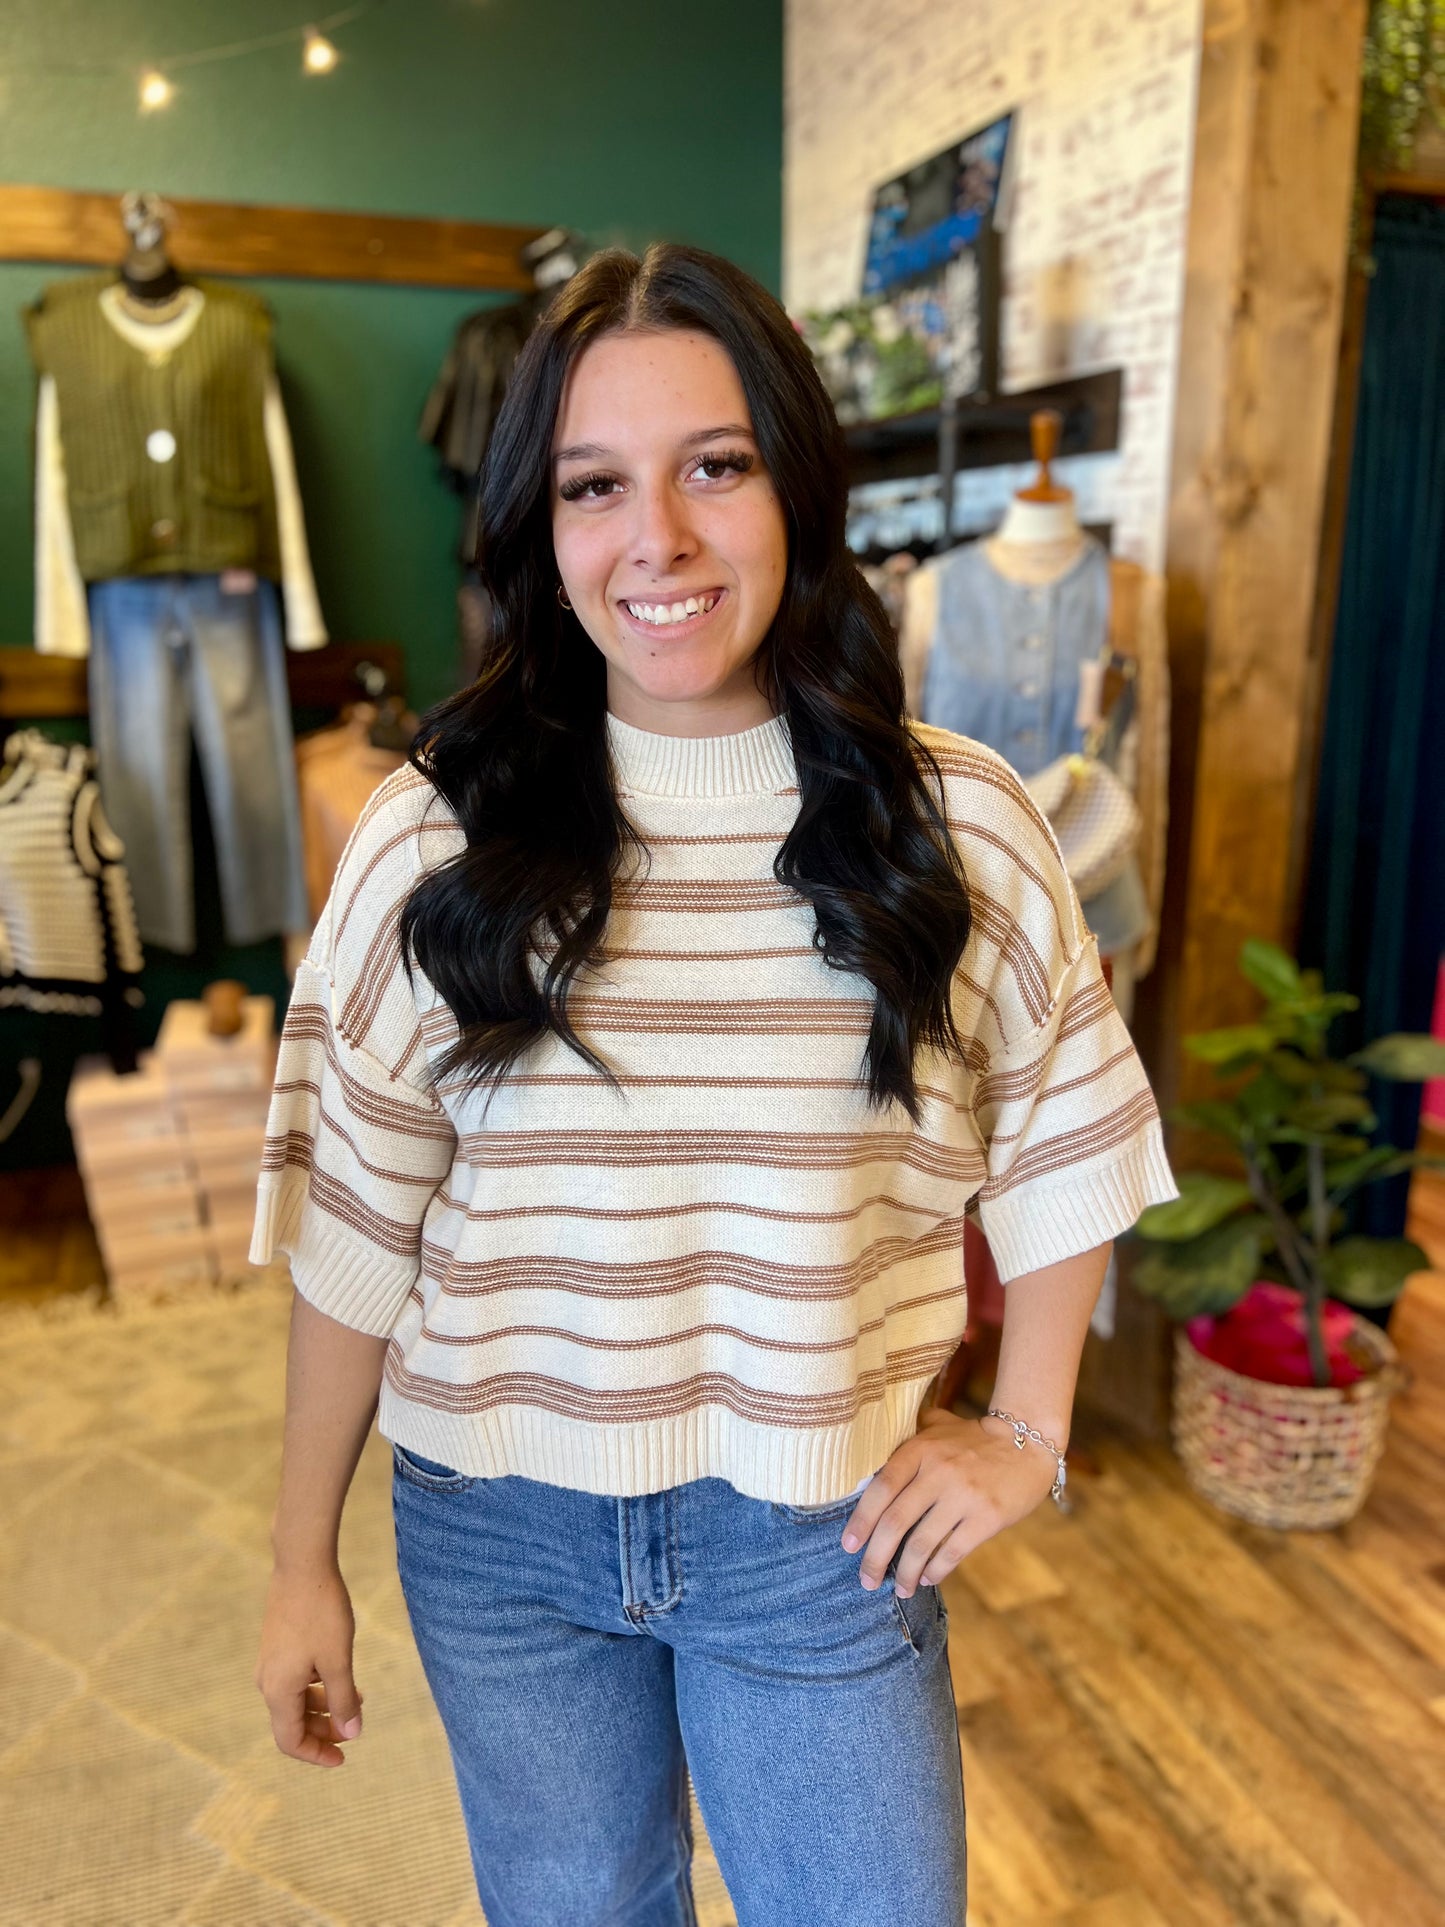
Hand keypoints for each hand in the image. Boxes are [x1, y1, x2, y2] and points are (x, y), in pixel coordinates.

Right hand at [256, 1562, 364, 1767]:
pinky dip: (318, 1686)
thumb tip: (351, 1734)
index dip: (316, 1754)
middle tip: (355, 1728)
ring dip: (324, 1706)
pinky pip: (296, 1679)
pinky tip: (342, 1675)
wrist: (302, 1564)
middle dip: (325, 1730)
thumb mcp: (338, 1659)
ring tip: (358, 1698)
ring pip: (296, 1699)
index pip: (290, 1740)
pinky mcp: (277, 1645)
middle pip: (293, 1722)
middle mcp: (268, 1681)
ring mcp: (271, 1662)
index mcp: (279, 1690)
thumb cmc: (321, 1612)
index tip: (343, 1758)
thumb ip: (343, 1700)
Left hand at [840, 1407, 1061, 1597]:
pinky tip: (926, 1578)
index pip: (881, 1488)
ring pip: (922, 1544)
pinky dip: (935, 1570)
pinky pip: (952, 1552)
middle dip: (875, 1557)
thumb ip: (910, 1432)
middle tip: (866, 1579)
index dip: (861, 1520)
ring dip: (905, 1572)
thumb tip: (875, 1446)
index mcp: (921, 1449)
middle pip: (895, 1522)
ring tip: (899, 1588)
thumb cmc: (976, 1437)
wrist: (1027, 1442)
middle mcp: (938, 1472)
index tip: (848, 1545)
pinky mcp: (987, 1518)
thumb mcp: (940, 1425)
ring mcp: (963, 1496)